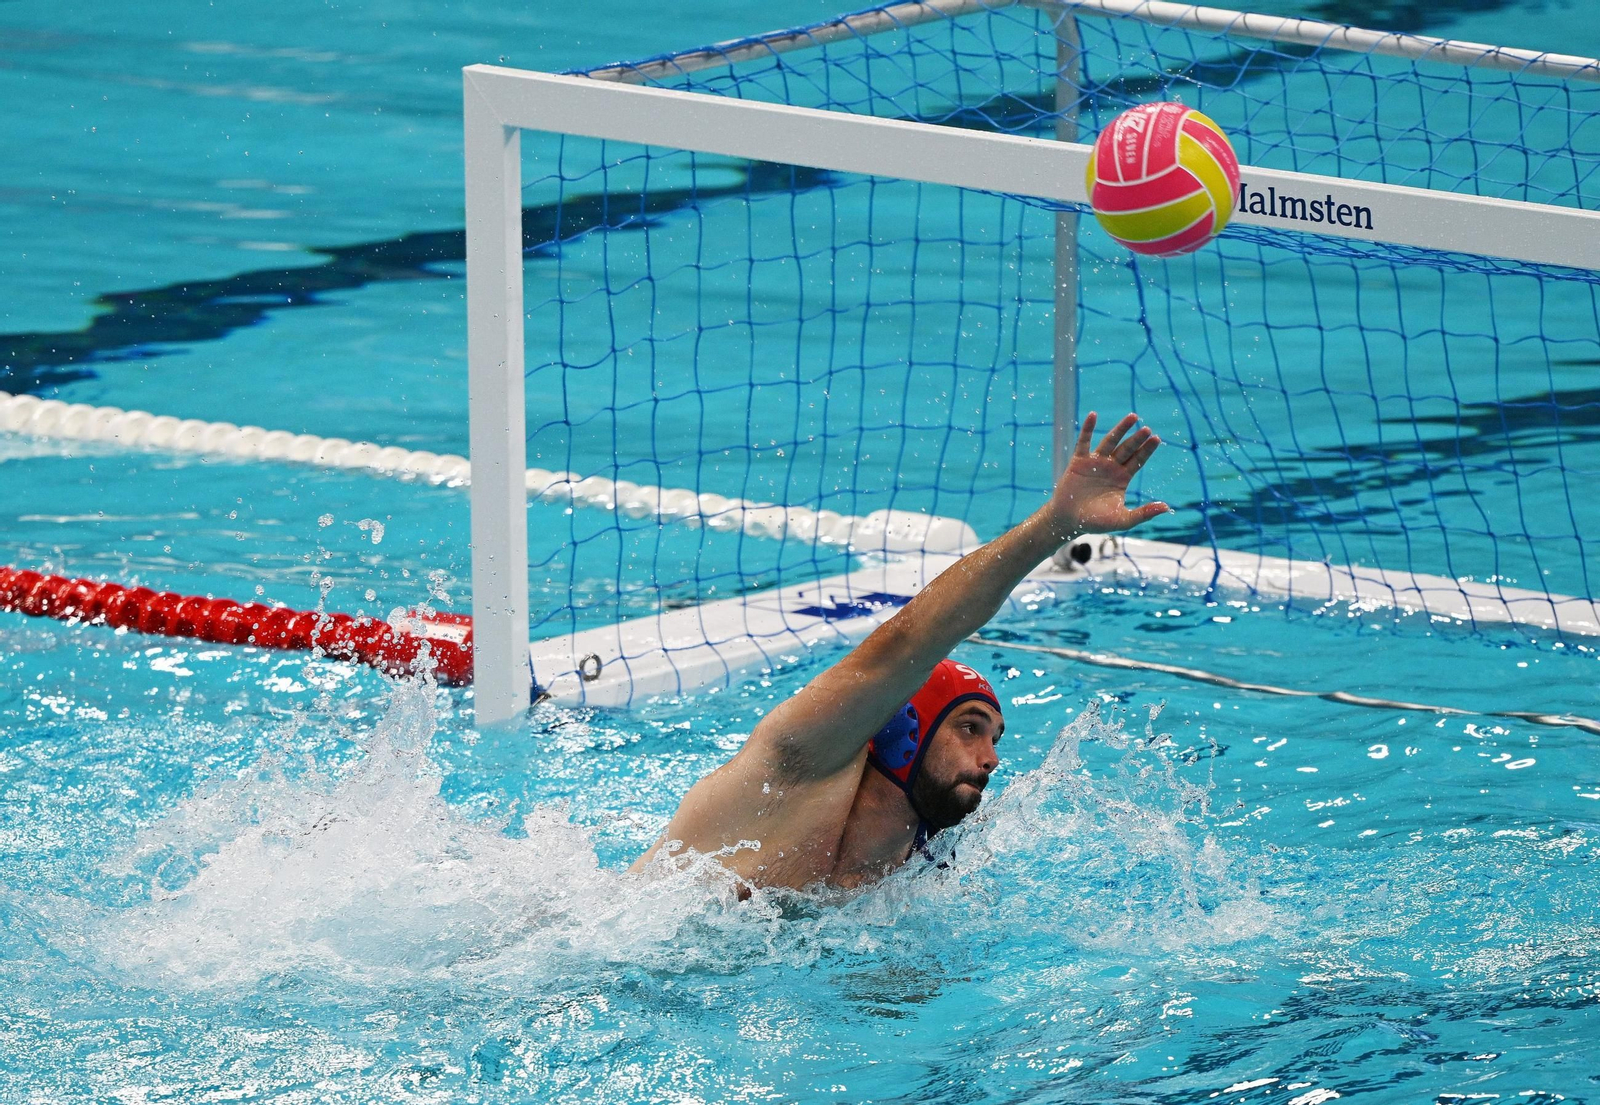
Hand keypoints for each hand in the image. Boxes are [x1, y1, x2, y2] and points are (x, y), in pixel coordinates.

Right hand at [1046, 412, 1170, 538]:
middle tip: (1147, 429)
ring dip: (1120, 429)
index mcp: (1122, 478)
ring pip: (1110, 441)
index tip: (1157, 439)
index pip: (1138, 460)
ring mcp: (1095, 462)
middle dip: (1137, 439)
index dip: (1147, 450)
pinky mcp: (1079, 461)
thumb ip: (1143, 513)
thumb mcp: (1122, 519)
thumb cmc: (1095, 522)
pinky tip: (1093, 415)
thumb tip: (1166, 507)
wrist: (1069, 521)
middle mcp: (1111, 467)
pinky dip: (1088, 429)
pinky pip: (1084, 442)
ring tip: (1133, 417)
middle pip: (1127, 448)